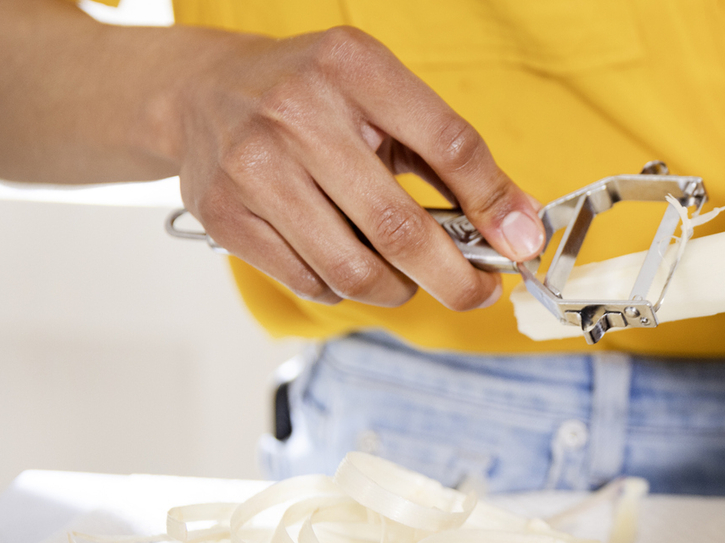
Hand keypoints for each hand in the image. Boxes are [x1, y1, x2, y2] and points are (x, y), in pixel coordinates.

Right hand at [172, 27, 542, 308]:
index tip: (520, 245)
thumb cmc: (314, 99)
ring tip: (406, 275)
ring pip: (354, 271)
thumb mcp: (384, 99)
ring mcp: (254, 166)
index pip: (449, 144)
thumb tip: (521, 227)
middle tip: (477, 292)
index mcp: (353, 67)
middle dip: (455, 279)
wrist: (203, 91)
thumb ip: (453, 158)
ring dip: (398, 290)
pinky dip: (344, 288)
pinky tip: (347, 260)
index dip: (494, 205)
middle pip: (399, 229)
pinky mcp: (225, 214)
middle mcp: (297, 113)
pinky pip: (310, 282)